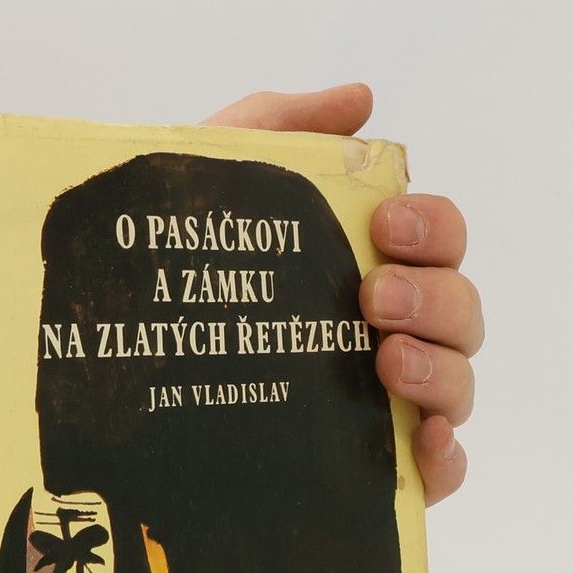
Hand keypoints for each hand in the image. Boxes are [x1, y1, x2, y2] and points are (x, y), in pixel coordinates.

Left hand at [206, 84, 479, 502]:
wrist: (109, 381)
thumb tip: (361, 100)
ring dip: (439, 369)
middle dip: (433, 297)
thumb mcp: (211, 177)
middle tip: (371, 298)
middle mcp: (392, 332)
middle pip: (462, 310)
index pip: (441, 238)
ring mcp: (390, 404)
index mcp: (370, 264)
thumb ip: (280, 127)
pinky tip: (420, 442)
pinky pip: (442, 470)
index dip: (433, 227)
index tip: (382, 226)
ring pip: (461, 383)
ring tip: (386, 364)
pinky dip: (445, 456)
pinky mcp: (377, 471)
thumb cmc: (171, 272)